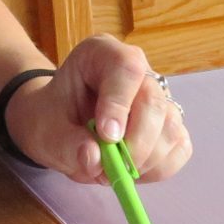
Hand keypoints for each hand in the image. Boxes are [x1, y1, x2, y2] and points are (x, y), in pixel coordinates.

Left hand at [5, 36, 191, 186]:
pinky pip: (179, 148)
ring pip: (170, 127)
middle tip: (108, 168)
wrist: (58, 126)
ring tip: (113, 169)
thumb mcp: (45, 131)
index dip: (120, 104)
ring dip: (145, 160)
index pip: (127, 68)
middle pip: (153, 102)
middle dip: (135, 143)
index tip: (107, 137)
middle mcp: (137, 70)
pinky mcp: (168, 124)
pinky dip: (158, 168)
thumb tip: (95, 159)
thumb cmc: (51, 119)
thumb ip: (66, 145)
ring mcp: (158, 97)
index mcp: (101, 54)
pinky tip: (131, 169)